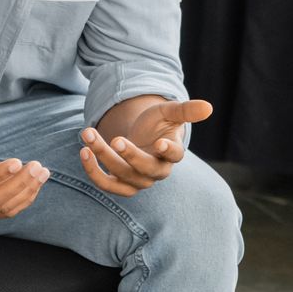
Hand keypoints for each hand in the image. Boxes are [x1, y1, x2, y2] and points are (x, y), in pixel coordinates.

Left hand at [79, 98, 213, 197]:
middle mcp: (156, 171)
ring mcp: (138, 180)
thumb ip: (186, 110)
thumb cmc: (158, 123)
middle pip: (145, 169)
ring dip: (103, 159)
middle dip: (129, 155)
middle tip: (115, 139)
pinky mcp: (120, 183)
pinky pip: (107, 184)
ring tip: (89, 135)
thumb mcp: (169, 112)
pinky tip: (83, 151)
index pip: (174, 156)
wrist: (142, 135)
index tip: (160, 143)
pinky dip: (93, 171)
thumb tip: (209, 107)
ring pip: (122, 176)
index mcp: (172, 154)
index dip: (168, 151)